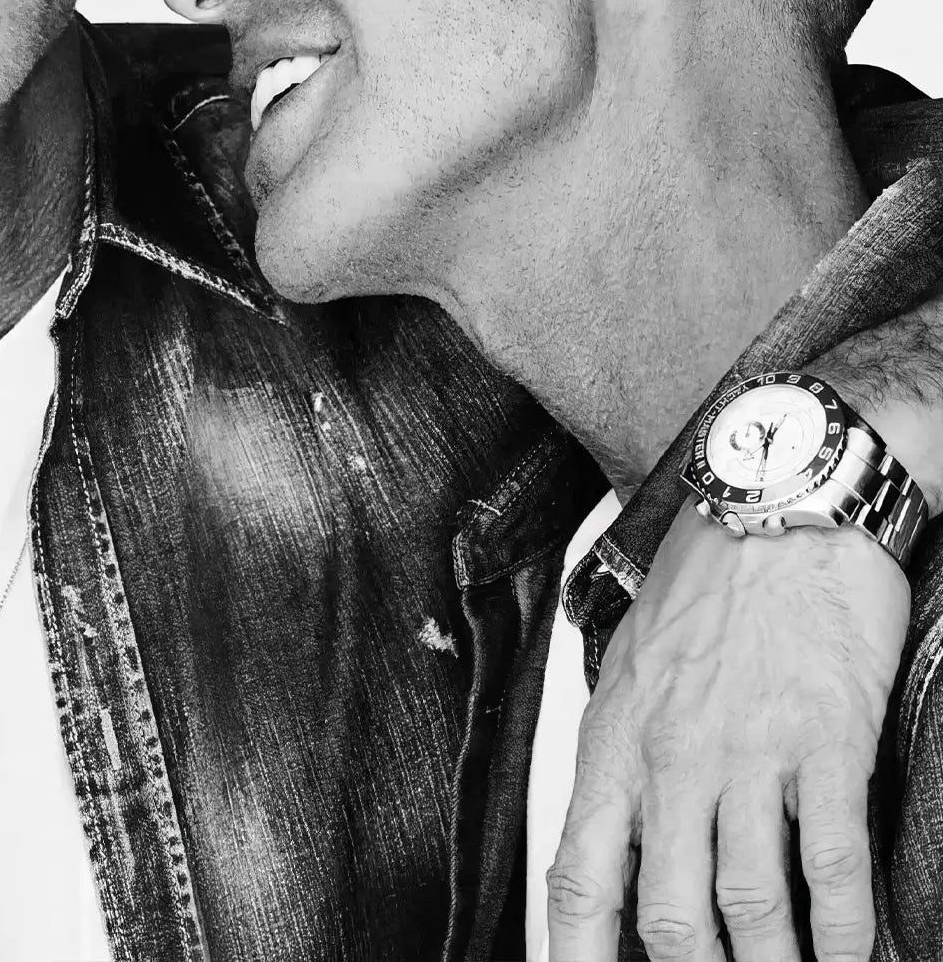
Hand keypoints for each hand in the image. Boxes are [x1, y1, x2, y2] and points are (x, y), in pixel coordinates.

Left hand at [547, 499, 907, 961]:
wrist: (779, 506)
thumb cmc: (705, 585)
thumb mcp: (630, 664)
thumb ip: (625, 753)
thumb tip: (624, 839)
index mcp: (615, 739)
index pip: (579, 875)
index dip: (576, 955)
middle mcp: (672, 756)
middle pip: (667, 915)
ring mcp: (749, 752)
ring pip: (750, 907)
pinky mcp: (824, 741)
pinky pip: (832, 865)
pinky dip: (846, 936)